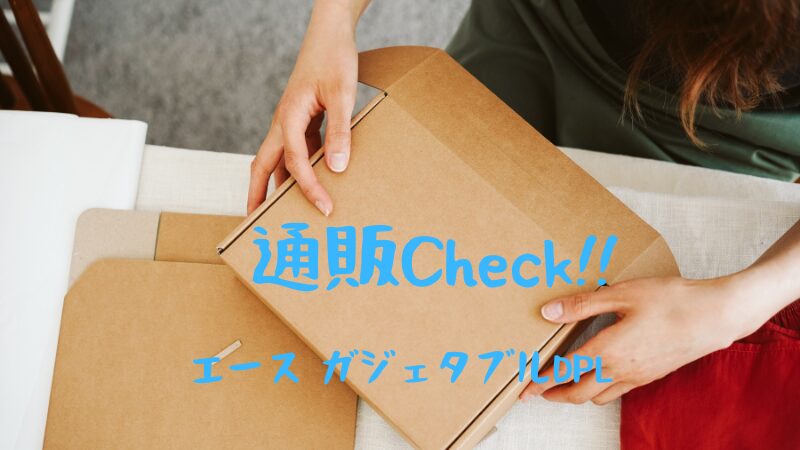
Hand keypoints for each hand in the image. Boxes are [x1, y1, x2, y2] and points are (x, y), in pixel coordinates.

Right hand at [247, 0, 366, 214]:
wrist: (330, 35)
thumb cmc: (333, 59)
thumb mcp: (342, 95)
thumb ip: (339, 132)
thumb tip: (336, 168)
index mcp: (288, 117)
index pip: (294, 161)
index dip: (308, 187)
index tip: (324, 207)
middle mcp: (283, 123)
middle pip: (263, 167)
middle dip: (257, 196)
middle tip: (257, 224)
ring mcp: (291, 123)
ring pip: (278, 161)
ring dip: (279, 186)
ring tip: (285, 212)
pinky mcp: (302, 121)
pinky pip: (296, 152)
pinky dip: (300, 170)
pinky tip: (315, 183)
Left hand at [520, 275, 763, 404]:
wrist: (715, 316)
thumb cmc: (670, 300)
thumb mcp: (621, 294)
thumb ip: (581, 305)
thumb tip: (548, 312)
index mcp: (608, 350)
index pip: (564, 372)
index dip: (540, 381)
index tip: (524, 388)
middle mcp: (620, 370)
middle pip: (578, 393)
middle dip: (554, 394)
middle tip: (537, 391)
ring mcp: (637, 376)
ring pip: (598, 396)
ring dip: (577, 394)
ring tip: (563, 384)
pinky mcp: (651, 376)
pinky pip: (618, 391)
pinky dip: (600, 389)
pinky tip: (598, 375)